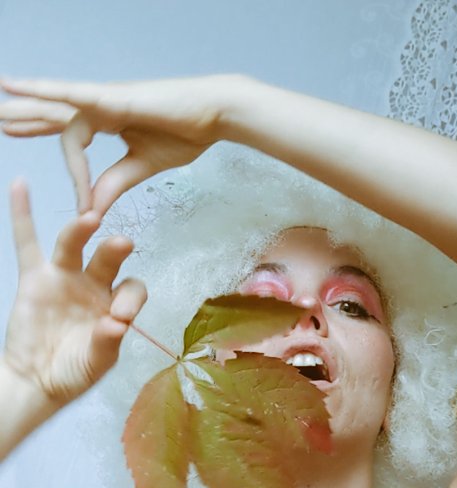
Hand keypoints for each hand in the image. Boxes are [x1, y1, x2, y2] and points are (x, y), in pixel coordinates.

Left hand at [0, 74, 234, 215]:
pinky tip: (16, 87)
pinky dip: (42, 91)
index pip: (74, 142)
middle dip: (26, 120)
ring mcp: (102, 98)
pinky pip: (69, 95)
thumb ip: (114, 183)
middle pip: (54, 115)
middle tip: (0, 124)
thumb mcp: (142, 165)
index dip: (74, 174)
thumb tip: (90, 210)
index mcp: (108, 121)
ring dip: (24, 107)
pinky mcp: (109, 96)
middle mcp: (99, 106)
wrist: (214, 115)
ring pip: (53, 104)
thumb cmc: (186, 133)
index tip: (83, 209)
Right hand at [3, 178, 145, 406]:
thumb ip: (107, 343)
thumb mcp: (96, 363)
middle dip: (114, 251)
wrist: (37, 381)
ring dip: (80, 230)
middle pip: (107, 260)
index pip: (132, 289)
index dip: (130, 298)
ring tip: (90, 219)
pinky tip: (21, 185)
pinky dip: (22, 214)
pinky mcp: (35, 278)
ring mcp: (64, 278)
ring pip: (73, 245)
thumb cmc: (73, 373)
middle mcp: (93, 285)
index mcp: (115, 305)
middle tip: (122, 244)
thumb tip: (115, 324)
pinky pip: (27, 242)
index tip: (120, 317)